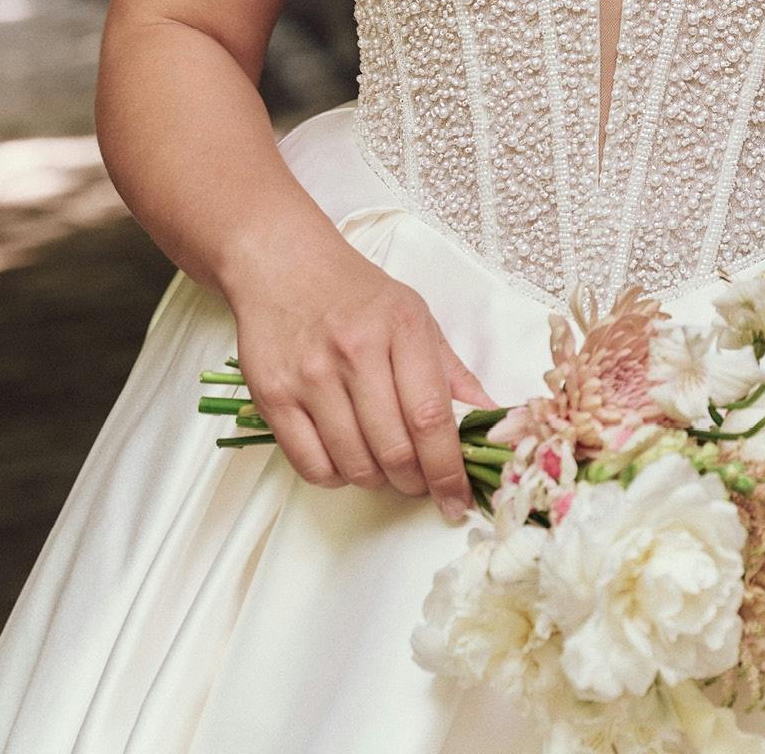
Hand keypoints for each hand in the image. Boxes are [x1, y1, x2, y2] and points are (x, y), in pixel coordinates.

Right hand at [224, 228, 499, 520]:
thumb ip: (452, 371)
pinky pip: (312, 466)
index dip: (449, 469)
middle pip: (395, 450)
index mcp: (402, 328)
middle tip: (422, 482)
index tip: (459, 499)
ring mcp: (311, 375)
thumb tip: (491, 419)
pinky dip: (337, 477)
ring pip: (355, 465)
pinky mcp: (274, 396)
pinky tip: (346, 458)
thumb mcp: (415, 316)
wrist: (284, 264)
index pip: (431, 417)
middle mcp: (355, 351)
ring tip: (384, 464)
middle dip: (416, 482)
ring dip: (378, 481)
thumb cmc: (356, 293)